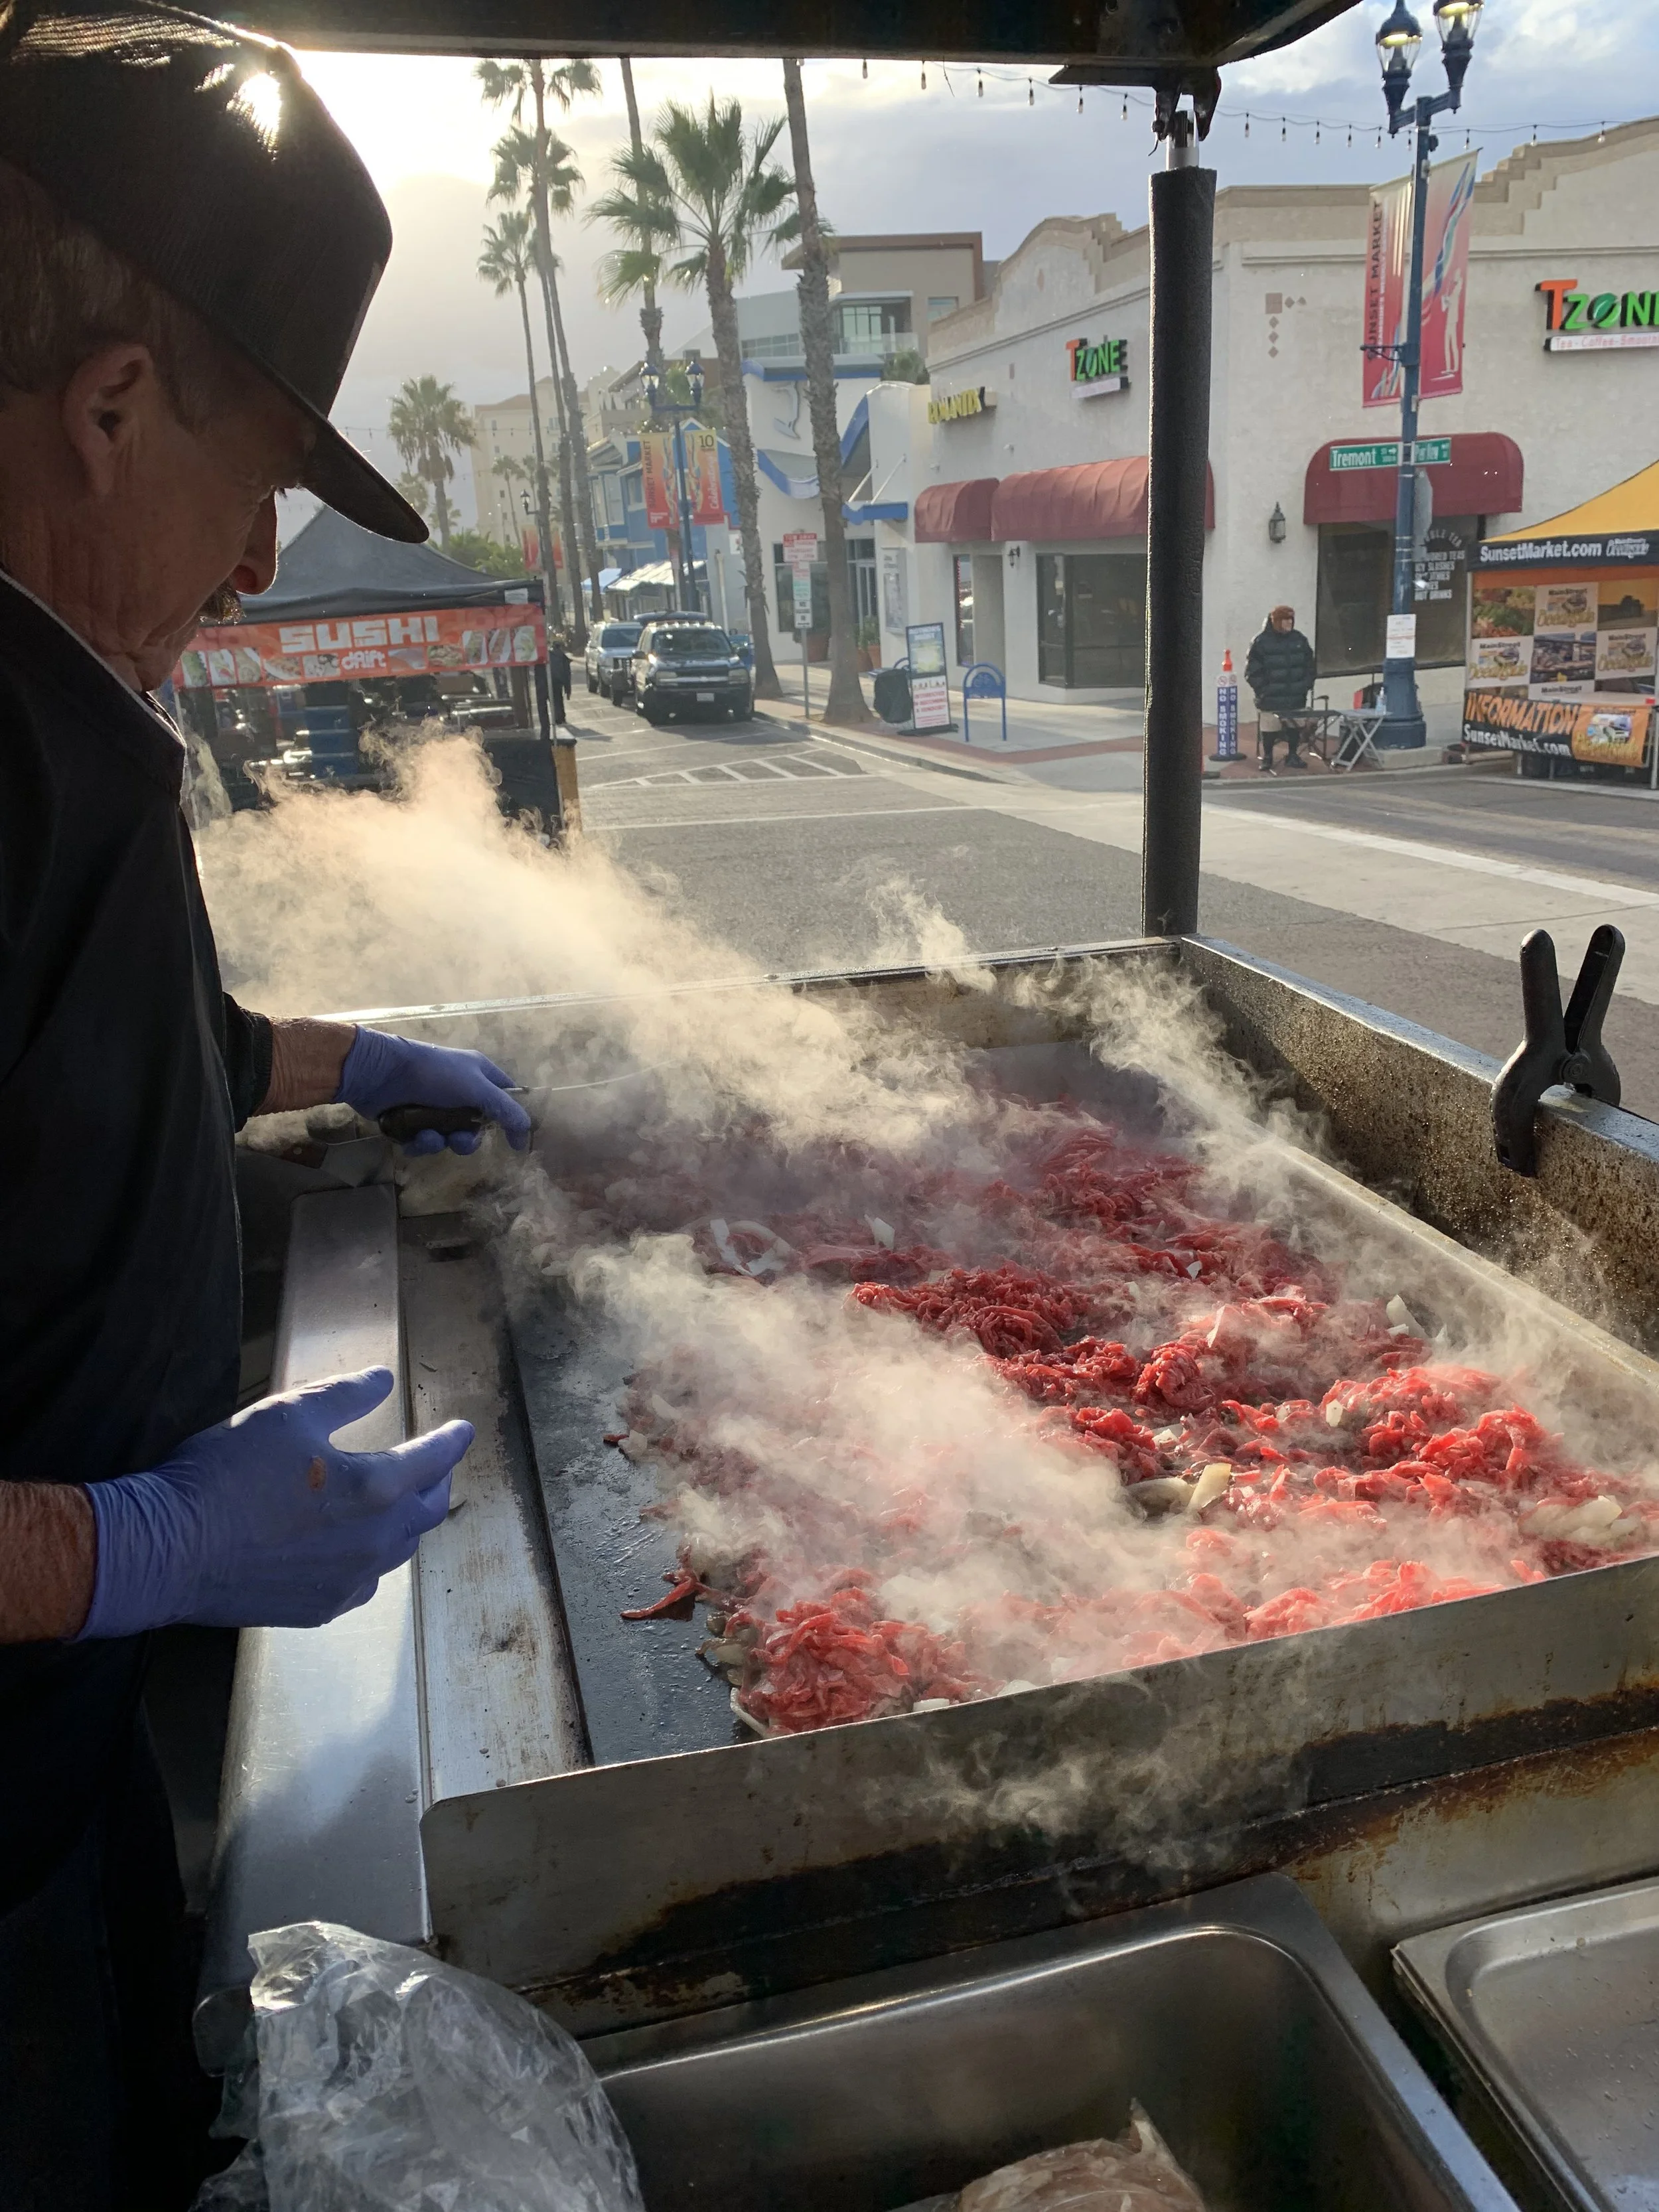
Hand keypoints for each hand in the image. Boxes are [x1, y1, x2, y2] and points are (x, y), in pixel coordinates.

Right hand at [75, 1369, 470, 1637]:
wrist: (167, 1551)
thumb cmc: (226, 1474)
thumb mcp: (288, 1414)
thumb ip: (347, 1395)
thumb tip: (384, 1379)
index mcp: (376, 1489)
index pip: (434, 1461)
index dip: (452, 1441)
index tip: (464, 1430)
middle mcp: (374, 1542)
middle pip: (428, 1511)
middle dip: (436, 1483)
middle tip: (434, 1467)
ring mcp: (348, 1582)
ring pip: (400, 1551)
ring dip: (407, 1523)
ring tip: (400, 1505)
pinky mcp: (318, 1609)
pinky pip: (364, 1584)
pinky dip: (372, 1560)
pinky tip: (358, 1551)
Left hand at [336, 1028, 531, 1155]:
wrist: (381, 1073)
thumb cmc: (434, 1074)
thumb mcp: (476, 1087)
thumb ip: (504, 1108)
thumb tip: (527, 1129)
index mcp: (478, 1075)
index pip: (505, 1098)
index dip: (511, 1119)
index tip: (515, 1143)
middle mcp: (458, 1091)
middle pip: (475, 1126)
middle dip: (467, 1139)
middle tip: (458, 1140)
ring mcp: (434, 1106)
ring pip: (448, 1137)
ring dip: (440, 1142)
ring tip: (427, 1136)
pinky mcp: (411, 1121)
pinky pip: (425, 1142)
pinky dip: (420, 1143)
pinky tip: (412, 1138)